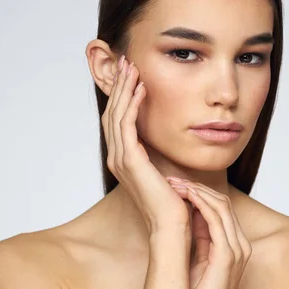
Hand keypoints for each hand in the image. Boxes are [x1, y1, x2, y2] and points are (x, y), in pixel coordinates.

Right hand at [103, 56, 190, 232]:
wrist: (173, 227)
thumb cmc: (174, 203)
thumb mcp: (167, 171)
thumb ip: (163, 155)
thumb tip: (172, 141)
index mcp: (125, 160)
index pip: (119, 120)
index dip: (124, 96)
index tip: (133, 75)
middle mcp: (118, 158)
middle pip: (113, 112)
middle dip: (120, 86)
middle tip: (127, 61)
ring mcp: (121, 159)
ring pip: (117, 114)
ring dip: (124, 88)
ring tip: (132, 67)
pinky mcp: (130, 160)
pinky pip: (126, 124)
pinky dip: (132, 103)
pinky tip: (141, 87)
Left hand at [167, 178, 251, 288]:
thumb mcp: (199, 259)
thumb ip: (200, 237)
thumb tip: (190, 212)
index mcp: (235, 244)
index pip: (222, 208)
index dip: (200, 192)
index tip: (177, 185)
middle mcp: (241, 244)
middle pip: (223, 202)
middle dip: (197, 187)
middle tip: (173, 180)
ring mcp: (237, 249)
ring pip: (220, 206)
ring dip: (196, 191)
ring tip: (175, 185)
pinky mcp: (227, 256)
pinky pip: (216, 220)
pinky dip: (201, 204)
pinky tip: (185, 197)